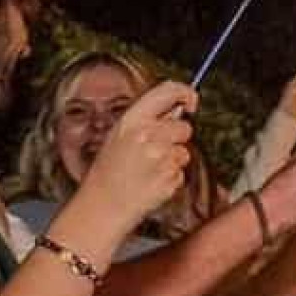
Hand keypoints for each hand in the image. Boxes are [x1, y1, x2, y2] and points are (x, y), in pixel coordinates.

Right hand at [77, 81, 196, 230]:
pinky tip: (151, 181)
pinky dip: (171, 177)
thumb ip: (146, 120)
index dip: (186, 93)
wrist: (104, 204)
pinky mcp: (171, 178)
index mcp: (132, 120)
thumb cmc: (109, 171)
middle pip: (184, 127)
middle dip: (177, 137)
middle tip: (157, 149)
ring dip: (173, 160)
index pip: (168, 91)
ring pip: (184, 152)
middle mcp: (148, 136)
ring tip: (149, 169)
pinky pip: (181, 173)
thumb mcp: (120, 135)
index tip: (192, 101)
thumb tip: (176, 108)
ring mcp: (161, 157)